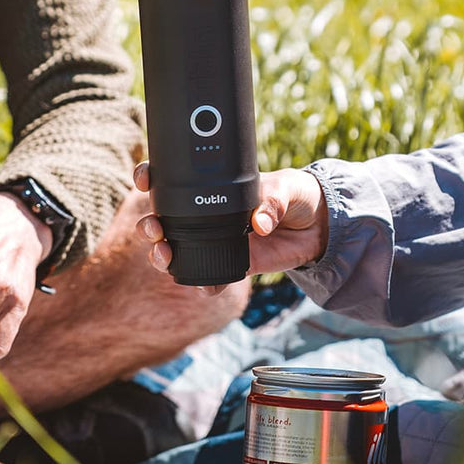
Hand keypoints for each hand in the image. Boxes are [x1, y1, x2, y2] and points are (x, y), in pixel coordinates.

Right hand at [133, 163, 329, 291]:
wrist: (318, 227)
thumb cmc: (296, 195)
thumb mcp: (286, 188)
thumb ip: (273, 200)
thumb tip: (259, 224)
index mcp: (212, 186)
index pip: (172, 179)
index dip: (151, 178)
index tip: (145, 180)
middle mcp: (206, 214)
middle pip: (162, 219)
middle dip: (149, 225)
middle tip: (154, 229)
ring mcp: (215, 239)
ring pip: (175, 249)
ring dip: (161, 255)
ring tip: (165, 256)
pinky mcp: (232, 263)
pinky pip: (208, 277)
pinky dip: (202, 283)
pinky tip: (204, 285)